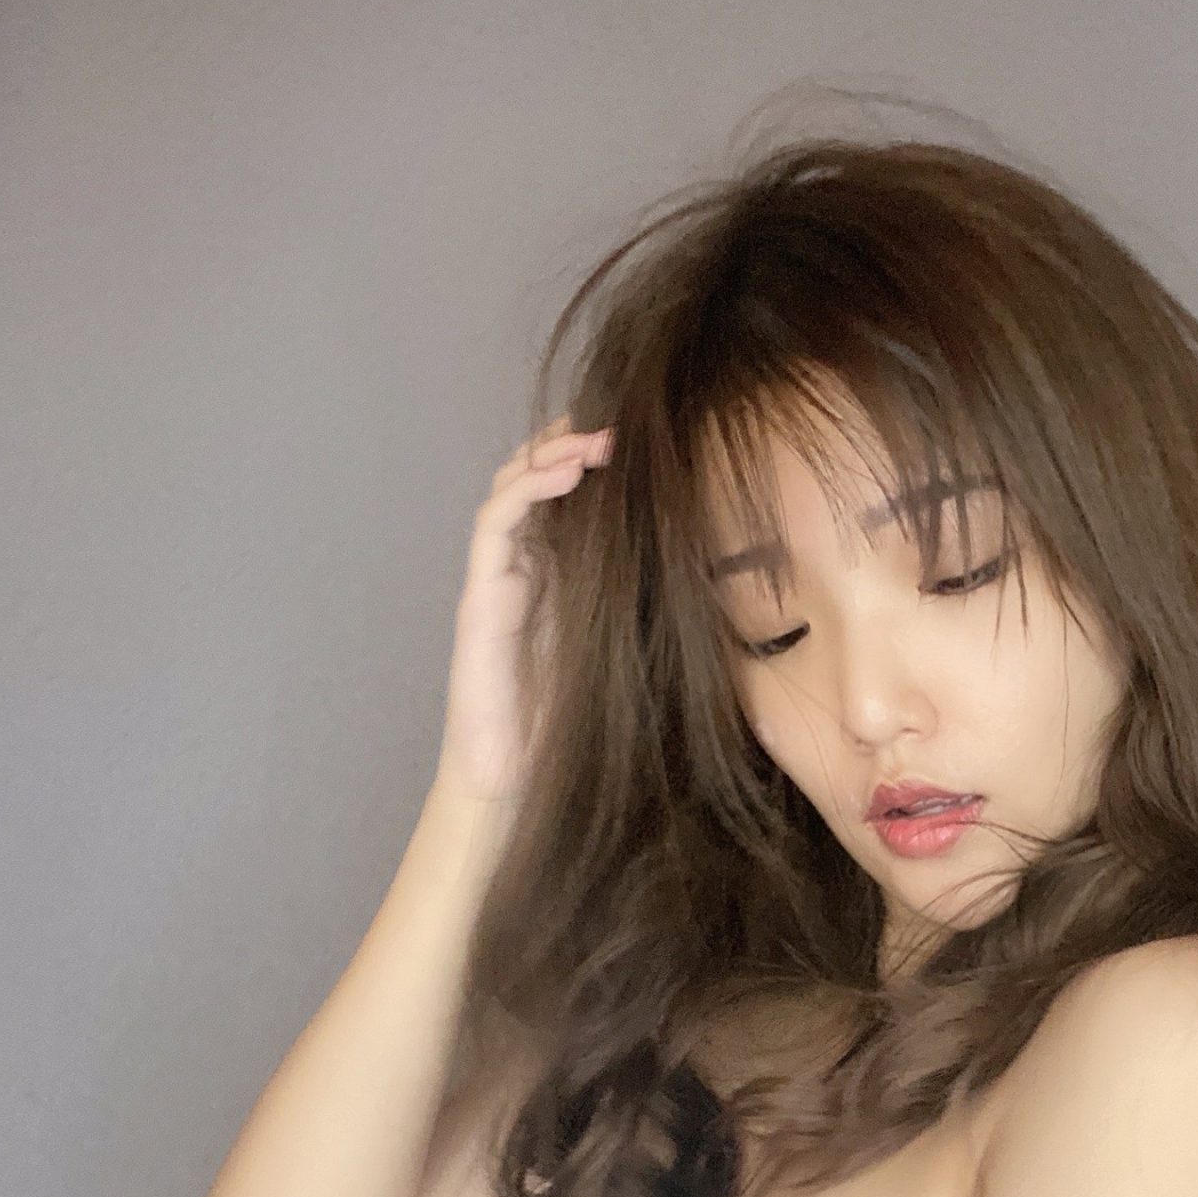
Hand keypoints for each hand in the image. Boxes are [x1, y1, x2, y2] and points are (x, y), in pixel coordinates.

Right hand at [431, 414, 612, 807]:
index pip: (573, 491)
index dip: (599, 454)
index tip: (646, 432)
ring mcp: (499, 576)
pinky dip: (528, 487)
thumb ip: (650, 602)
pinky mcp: (481, 596)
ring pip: (514, 485)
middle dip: (576, 438)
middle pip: (540, 474)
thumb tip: (717, 567)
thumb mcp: (629, 646)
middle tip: (623, 418)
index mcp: (562, 572)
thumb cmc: (574, 720)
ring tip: (600, 436)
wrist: (517, 778)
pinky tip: (566, 469)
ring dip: (555, 451)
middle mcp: (527, 564)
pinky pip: (495, 522)